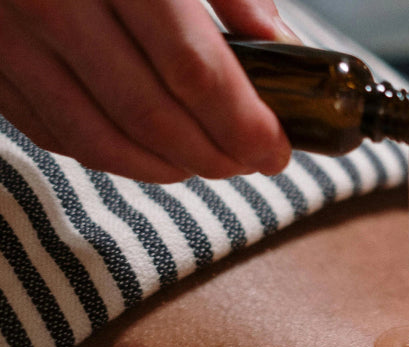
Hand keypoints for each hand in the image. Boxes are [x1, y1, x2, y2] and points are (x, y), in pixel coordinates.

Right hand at [0, 0, 297, 182]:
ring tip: (202, 164)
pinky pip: (51, 130)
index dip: (241, 124)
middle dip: (211, 155)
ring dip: (162, 167)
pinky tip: (144, 151)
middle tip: (246, 163)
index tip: (273, 150)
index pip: (193, 70)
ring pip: (97, 138)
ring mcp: (8, 34)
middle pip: (150, 115)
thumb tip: (280, 47)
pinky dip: (106, 153)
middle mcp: (52, 1)